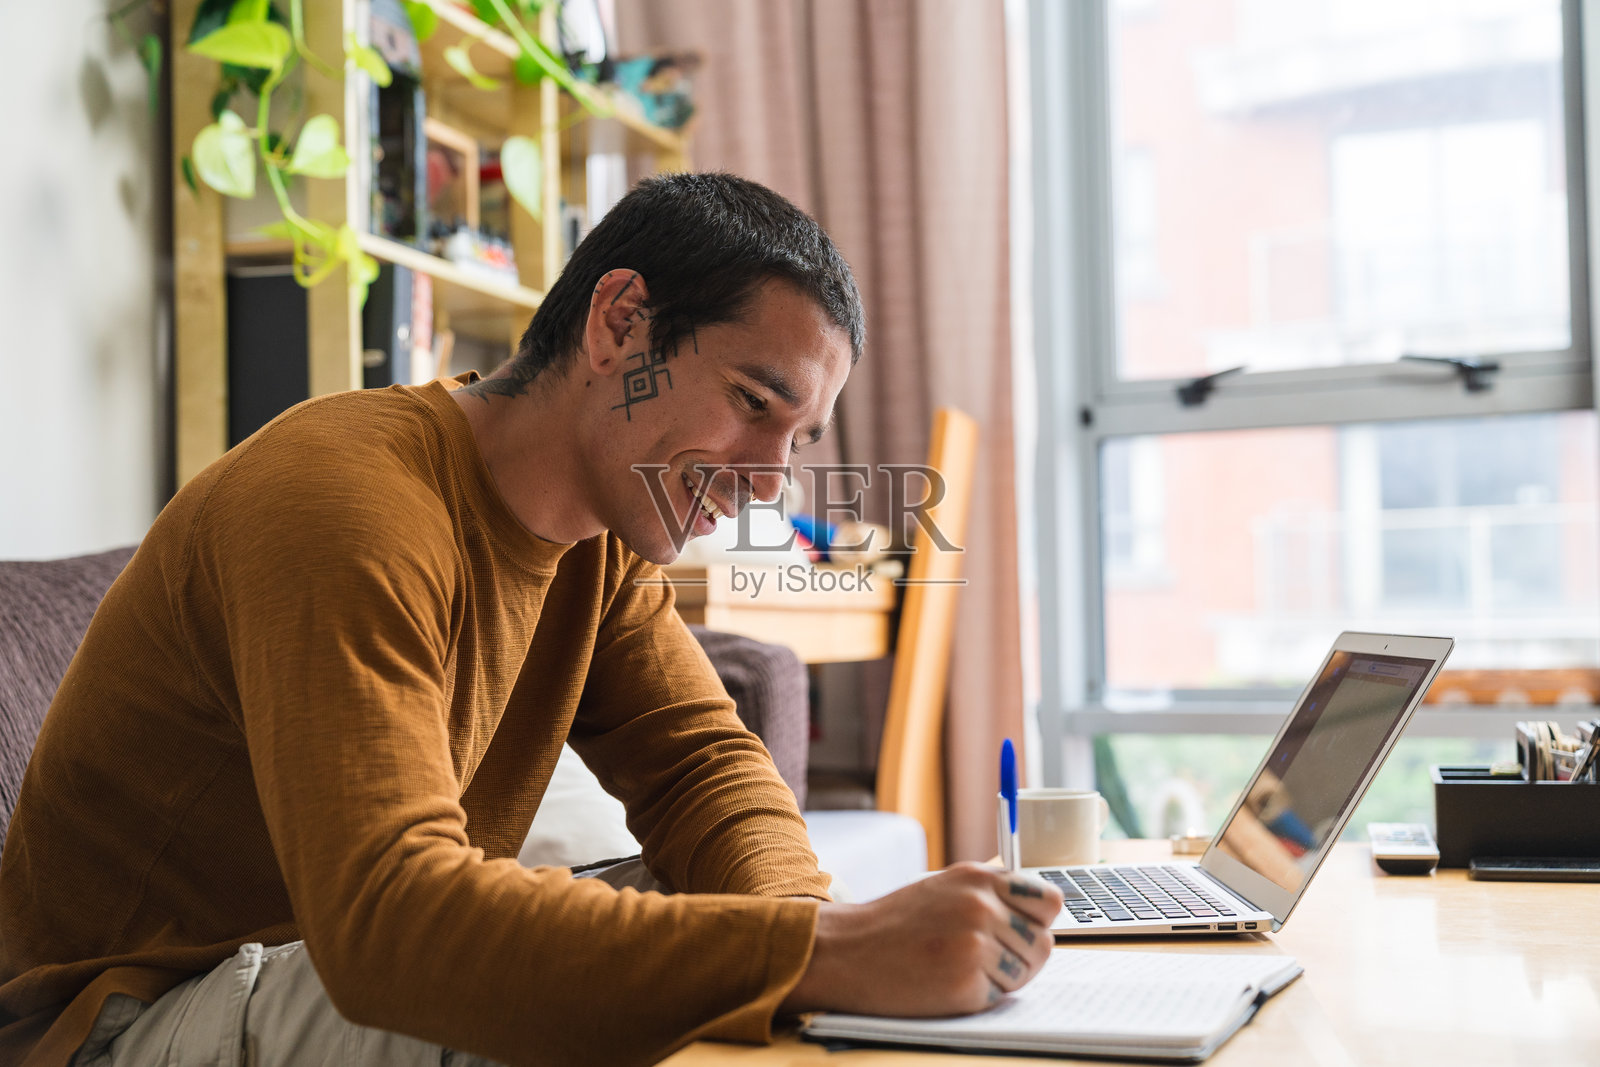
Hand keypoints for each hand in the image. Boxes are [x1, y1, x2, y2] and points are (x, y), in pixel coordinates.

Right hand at [779, 862, 1063, 1016]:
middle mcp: (981, 906)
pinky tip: (945, 983)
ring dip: (1001, 978)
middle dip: (1021, 956)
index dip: (1038, 921)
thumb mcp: (945, 887)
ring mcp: (974, 945)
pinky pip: (998, 997)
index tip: (1021, 929)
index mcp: (979, 877)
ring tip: (958, 968)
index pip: (1049, 901)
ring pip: (1024, 973)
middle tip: (983, 958)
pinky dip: (977, 997)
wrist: (846, 951)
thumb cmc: (896, 923)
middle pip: (1043, 943)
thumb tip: (1041, 908)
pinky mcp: (965, 984)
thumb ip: (990, 892)